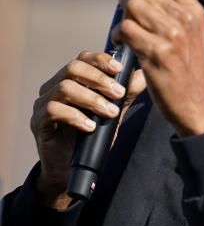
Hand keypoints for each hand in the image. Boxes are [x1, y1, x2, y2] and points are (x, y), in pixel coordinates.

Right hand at [30, 52, 145, 208]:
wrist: (70, 167)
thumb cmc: (91, 136)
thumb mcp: (113, 113)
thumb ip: (126, 95)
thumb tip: (144, 75)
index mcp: (71, 80)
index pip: (83, 58)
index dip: (101, 60)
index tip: (119, 69)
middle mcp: (54, 87)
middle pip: (73, 68)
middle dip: (99, 79)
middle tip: (119, 93)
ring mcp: (43, 103)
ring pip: (65, 88)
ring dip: (92, 99)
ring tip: (111, 112)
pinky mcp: (38, 121)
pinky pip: (54, 110)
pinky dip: (76, 116)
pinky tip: (91, 126)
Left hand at [111, 0, 203, 137]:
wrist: (198, 104)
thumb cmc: (188, 69)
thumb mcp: (189, 34)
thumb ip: (169, 12)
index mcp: (194, 10)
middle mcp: (185, 17)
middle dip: (128, 5)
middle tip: (131, 24)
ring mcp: (173, 34)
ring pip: (132, 8)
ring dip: (123, 22)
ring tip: (129, 38)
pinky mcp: (158, 52)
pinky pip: (127, 30)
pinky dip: (121, 37)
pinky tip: (126, 47)